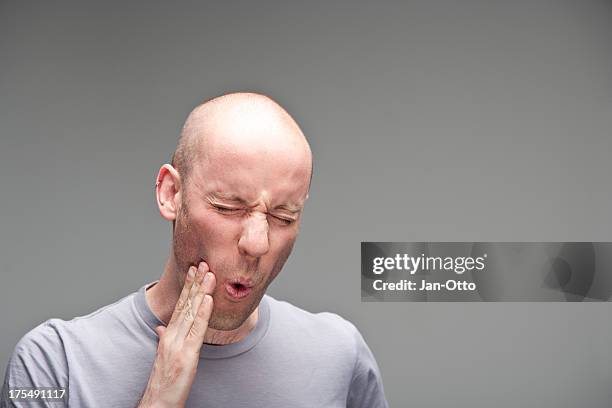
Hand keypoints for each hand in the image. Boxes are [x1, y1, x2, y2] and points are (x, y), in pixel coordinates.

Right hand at [138, 261, 215, 407]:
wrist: (158, 402)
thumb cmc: (164, 381)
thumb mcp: (163, 355)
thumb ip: (163, 337)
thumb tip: (161, 325)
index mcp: (168, 334)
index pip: (180, 305)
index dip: (188, 287)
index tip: (194, 271)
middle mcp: (171, 335)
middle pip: (185, 304)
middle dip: (195, 283)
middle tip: (203, 263)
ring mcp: (178, 344)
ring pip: (192, 313)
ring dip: (201, 291)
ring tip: (209, 274)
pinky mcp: (187, 354)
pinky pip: (197, 331)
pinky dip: (202, 313)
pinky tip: (208, 300)